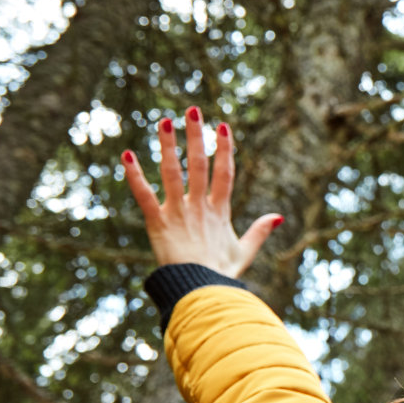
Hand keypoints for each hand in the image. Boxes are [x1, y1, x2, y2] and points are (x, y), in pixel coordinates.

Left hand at [120, 107, 282, 277]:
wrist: (200, 291)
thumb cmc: (221, 275)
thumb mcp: (243, 252)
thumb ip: (259, 232)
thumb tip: (278, 216)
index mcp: (219, 212)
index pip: (224, 173)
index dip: (225, 149)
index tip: (223, 126)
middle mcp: (199, 207)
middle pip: (199, 165)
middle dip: (197, 136)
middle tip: (192, 111)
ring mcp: (177, 213)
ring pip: (172, 173)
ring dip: (168, 146)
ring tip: (164, 121)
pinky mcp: (157, 223)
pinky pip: (143, 195)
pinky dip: (134, 176)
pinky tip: (126, 155)